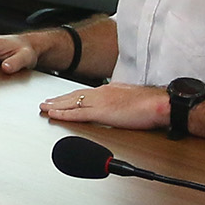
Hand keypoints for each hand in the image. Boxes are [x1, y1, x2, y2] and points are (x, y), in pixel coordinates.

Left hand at [40, 82, 171, 130]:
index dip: (71, 96)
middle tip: (45, 102)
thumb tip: (118, 109)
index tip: (61, 99)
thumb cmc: (152, 104)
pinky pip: (77, 114)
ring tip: (44, 108)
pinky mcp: (102, 112)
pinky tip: (54, 115)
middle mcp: (102, 93)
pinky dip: (63, 114)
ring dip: (56, 106)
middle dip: (59, 100)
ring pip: (72, 103)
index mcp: (110, 90)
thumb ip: (121, 103)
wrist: (160, 103)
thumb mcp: (132, 99)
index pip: (86, 93)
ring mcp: (100, 102)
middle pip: (75, 96)